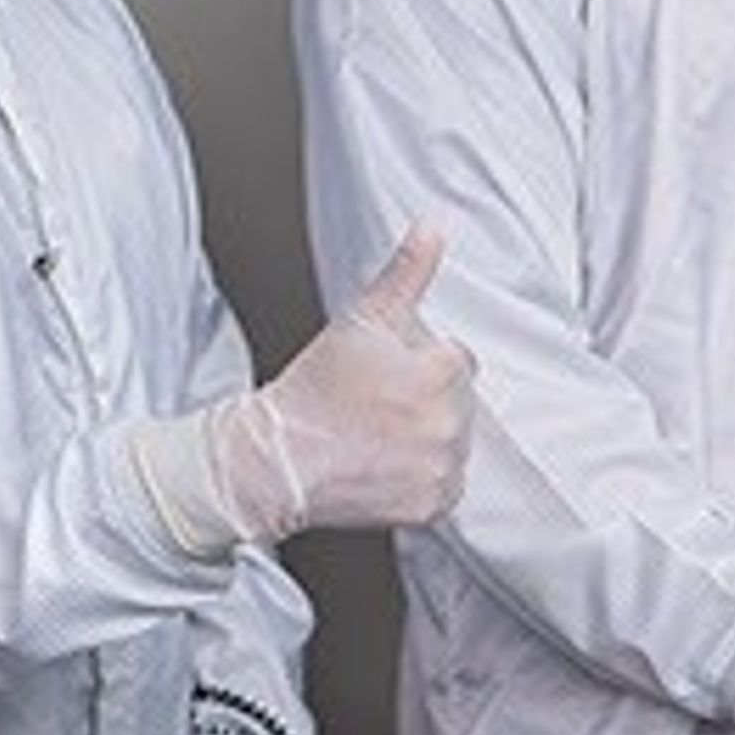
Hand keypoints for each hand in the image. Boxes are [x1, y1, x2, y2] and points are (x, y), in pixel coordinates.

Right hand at [162, 230, 468, 548]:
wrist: (276, 459)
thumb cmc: (313, 390)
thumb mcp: (359, 320)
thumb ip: (404, 272)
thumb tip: (432, 229)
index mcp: (441, 373)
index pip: (456, 359)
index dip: (417, 363)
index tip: (383, 377)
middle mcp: (449, 423)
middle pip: (458, 401)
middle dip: (425, 399)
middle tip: (376, 408)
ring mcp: (443, 468)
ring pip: (455, 441)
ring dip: (427, 437)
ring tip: (378, 436)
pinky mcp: (435, 505)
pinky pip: (448, 484)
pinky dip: (425, 476)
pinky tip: (387, 464)